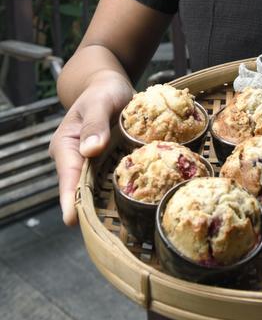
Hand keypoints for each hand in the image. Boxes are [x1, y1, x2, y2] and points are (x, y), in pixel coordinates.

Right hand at [49, 71, 133, 224]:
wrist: (110, 86)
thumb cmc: (103, 90)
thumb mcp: (100, 101)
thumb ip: (96, 123)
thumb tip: (91, 150)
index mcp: (66, 145)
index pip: (68, 175)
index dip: (70, 198)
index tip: (71, 220)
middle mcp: (76, 159)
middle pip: (82, 188)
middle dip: (90, 208)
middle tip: (103, 232)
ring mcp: (92, 164)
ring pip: (98, 188)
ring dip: (109, 203)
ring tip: (123, 224)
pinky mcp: (107, 164)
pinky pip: (113, 180)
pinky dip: (123, 190)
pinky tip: (138, 203)